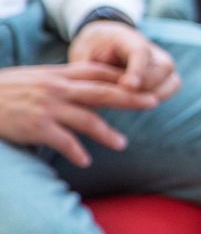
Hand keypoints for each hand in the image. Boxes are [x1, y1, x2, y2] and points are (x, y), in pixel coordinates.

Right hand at [0, 62, 160, 166]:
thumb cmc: (8, 89)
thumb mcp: (38, 76)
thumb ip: (63, 80)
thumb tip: (88, 86)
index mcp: (60, 74)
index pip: (100, 72)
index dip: (124, 77)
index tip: (146, 82)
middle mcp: (59, 88)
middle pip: (104, 92)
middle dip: (131, 97)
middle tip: (154, 102)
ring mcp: (49, 107)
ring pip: (88, 119)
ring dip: (108, 133)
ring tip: (122, 144)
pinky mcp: (37, 126)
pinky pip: (64, 141)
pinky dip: (77, 152)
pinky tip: (86, 161)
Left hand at [69, 21, 180, 99]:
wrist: (103, 42)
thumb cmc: (91, 49)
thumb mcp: (83, 56)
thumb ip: (89, 73)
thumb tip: (93, 95)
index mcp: (127, 38)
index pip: (140, 52)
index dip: (137, 70)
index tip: (128, 86)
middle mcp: (152, 49)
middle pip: (163, 68)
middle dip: (145, 87)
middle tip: (123, 98)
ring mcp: (161, 62)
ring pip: (172, 81)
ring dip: (153, 95)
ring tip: (129, 102)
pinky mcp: (165, 76)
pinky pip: (171, 89)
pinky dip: (157, 98)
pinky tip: (136, 103)